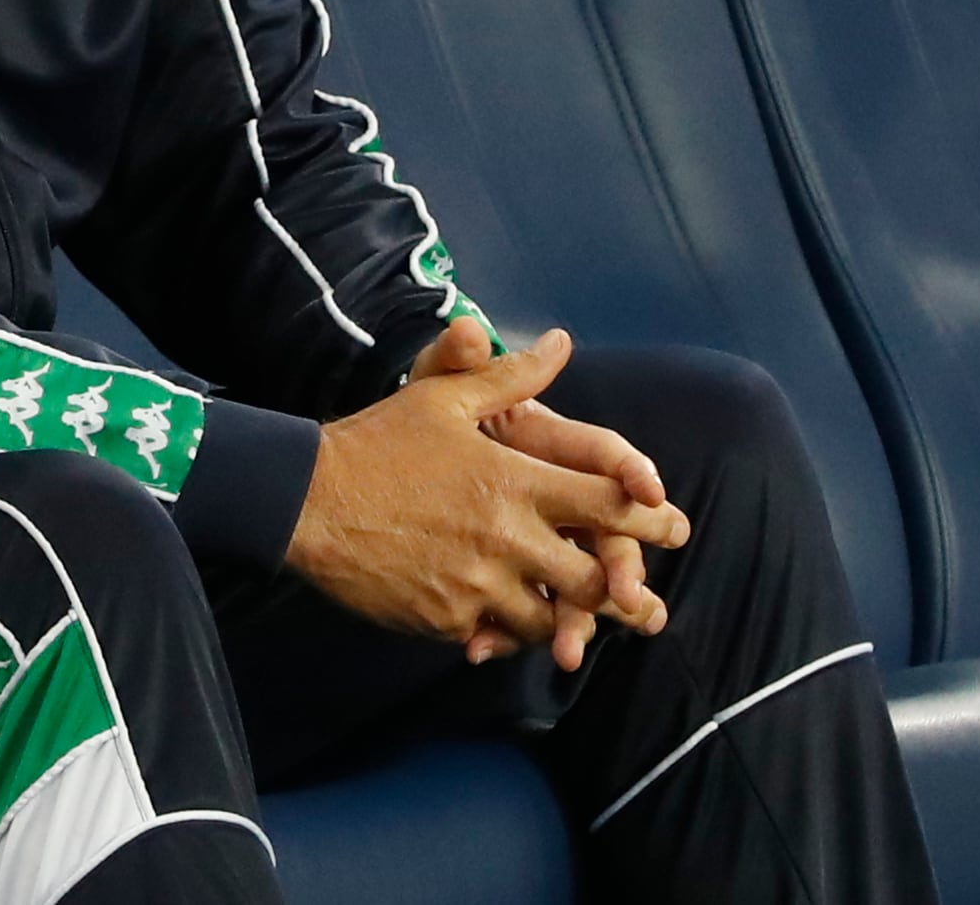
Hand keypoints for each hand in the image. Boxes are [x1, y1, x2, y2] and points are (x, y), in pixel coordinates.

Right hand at [284, 328, 687, 672]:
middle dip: (624, 590)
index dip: (649, 516)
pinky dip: (506, 634)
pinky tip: (508, 631)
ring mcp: (477, 584)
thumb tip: (560, 344)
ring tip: (578, 620)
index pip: (606, 502)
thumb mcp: (445, 398)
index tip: (673, 523)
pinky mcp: (446, 619)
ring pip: (549, 618)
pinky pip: (495, 637)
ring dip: (565, 618)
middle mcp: (506, 536)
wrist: (306, 498)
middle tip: (645, 600)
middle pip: (592, 577)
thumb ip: (510, 376)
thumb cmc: (378, 441)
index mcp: (514, 480)